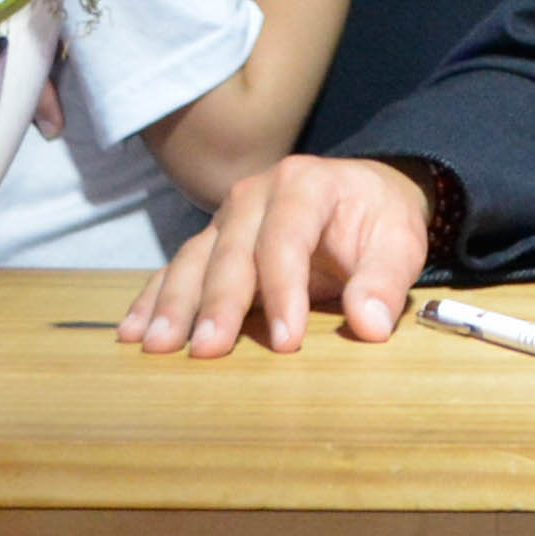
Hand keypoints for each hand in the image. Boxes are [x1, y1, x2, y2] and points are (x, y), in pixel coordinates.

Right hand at [122, 154, 427, 354]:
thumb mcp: (400, 243)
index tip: (286, 342)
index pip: (286, 239)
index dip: (284, 291)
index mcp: (306, 185)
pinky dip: (154, 300)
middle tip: (208, 351)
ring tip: (158, 346)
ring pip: (194, 260)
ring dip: (174, 305)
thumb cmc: (378, 221)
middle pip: (231, 251)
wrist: (361, 195)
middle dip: (218, 303)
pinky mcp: (211, 242)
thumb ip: (385, 281)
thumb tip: (369, 324)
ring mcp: (227, 218)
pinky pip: (175, 269)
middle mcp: (256, 194)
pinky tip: (134, 331)